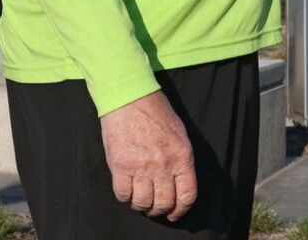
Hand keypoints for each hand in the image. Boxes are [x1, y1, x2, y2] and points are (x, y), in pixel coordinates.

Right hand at [100, 90, 196, 222]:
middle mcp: (163, 164)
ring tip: (139, 197)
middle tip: (154, 205)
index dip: (180, 210)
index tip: (173, 212)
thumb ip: (180, 158)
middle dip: (159, 209)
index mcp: (182, 155)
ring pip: (143, 203)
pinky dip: (125, 196)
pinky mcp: (120, 165)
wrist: (129, 95)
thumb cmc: (154, 110)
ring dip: (141, 205)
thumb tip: (179, 182)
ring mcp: (141, 166)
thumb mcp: (178, 132)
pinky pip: (123, 195)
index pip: (187, 196)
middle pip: (163, 203)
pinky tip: (126, 188)